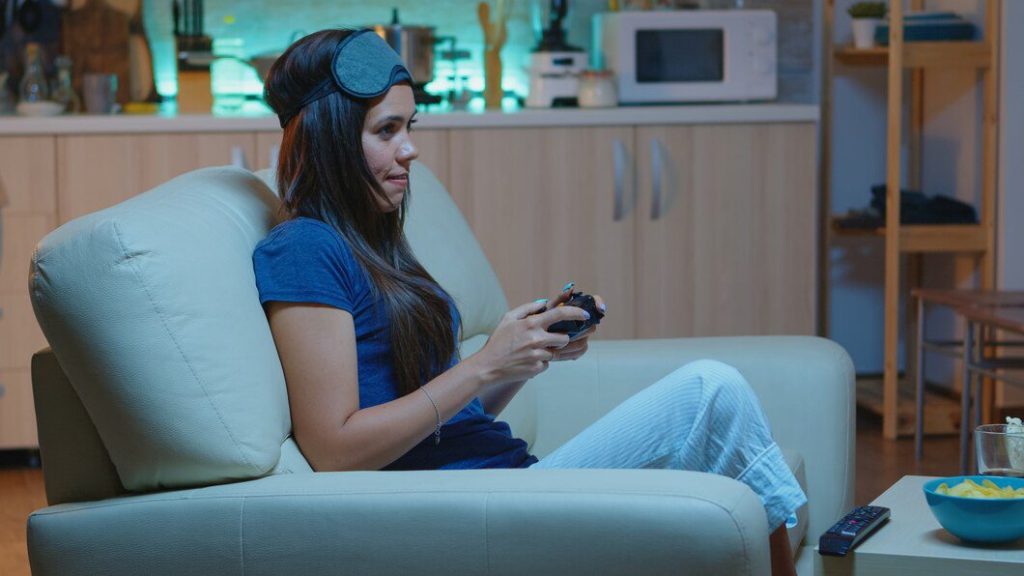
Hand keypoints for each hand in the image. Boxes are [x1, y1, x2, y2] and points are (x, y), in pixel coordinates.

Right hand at [467, 299, 590, 385]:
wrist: (488, 366)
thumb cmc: (498, 341)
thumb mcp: (508, 318)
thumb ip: (528, 308)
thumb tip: (544, 303)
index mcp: (531, 324)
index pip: (560, 314)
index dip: (576, 313)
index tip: (585, 315)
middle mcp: (537, 339)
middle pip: (564, 338)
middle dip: (562, 338)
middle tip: (551, 339)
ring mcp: (538, 355)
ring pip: (556, 352)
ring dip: (549, 351)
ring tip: (532, 351)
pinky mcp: (537, 368)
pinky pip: (547, 364)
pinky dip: (540, 362)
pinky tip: (526, 360)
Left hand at [540, 288, 604, 362]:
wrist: (528, 340)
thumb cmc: (537, 322)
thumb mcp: (544, 310)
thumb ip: (558, 300)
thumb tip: (571, 288)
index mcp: (574, 309)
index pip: (593, 302)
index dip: (599, 303)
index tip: (600, 309)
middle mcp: (579, 321)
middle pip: (591, 325)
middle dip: (581, 331)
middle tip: (568, 335)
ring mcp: (578, 335)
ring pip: (585, 339)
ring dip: (573, 343)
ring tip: (558, 345)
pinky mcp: (575, 348)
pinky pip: (580, 350)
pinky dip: (572, 352)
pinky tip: (560, 352)